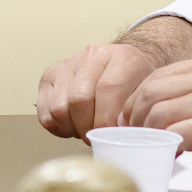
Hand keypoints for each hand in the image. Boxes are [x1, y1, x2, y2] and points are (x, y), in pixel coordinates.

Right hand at [36, 43, 159, 139]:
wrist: (122, 68)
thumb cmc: (134, 87)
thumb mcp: (145, 96)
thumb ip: (137, 114)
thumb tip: (122, 137)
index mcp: (123, 57)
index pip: (108, 89)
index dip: (106, 120)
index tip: (110, 136)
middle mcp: (94, 54)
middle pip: (80, 99)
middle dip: (87, 128)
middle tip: (97, 138)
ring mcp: (69, 63)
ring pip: (59, 108)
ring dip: (72, 128)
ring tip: (86, 129)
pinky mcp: (50, 76)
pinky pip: (45, 113)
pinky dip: (58, 128)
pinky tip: (73, 126)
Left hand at [121, 51, 191, 186]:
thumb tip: (165, 118)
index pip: (159, 75)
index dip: (139, 100)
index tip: (134, 121)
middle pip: (151, 90)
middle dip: (136, 118)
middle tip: (136, 138)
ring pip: (159, 111)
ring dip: (149, 135)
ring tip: (156, 149)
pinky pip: (178, 133)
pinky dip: (169, 147)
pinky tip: (176, 156)